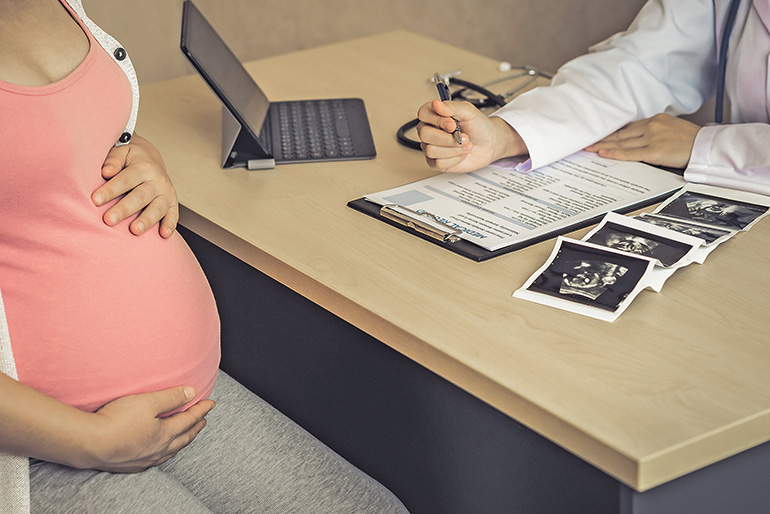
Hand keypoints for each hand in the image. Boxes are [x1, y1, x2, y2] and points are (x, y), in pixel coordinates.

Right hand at [87, 386, 214, 472]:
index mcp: (165, 434)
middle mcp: (158, 450)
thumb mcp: (148, 401)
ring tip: (186, 435)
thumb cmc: (116, 421)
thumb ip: (171, 397)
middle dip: (195, 427)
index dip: (201, 410)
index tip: (210, 403)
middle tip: (202, 420)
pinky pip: (155, 460)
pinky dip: (165, 452)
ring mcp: (144, 460)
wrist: (89, 443)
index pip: (189, 419)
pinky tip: (159, 452)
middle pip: (183, 437)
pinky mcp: (130, 466)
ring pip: (171, 450)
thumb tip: (192, 393)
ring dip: (181, 440)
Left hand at [92, 134, 178, 237]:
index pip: (125, 179)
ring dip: (146, 220)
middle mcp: (157, 180)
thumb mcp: (122, 151)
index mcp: (144, 167)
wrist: (152, 159)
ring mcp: (166, 193)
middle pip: (140, 196)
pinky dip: (170, 225)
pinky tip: (164, 235)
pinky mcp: (172, 204)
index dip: (110, 190)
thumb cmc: (131, 159)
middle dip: (124, 209)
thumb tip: (106, 172)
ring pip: (157, 208)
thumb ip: (113, 159)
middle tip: (109, 220)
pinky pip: (173, 216)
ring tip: (134, 231)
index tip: (95, 200)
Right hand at [416, 99, 526, 172]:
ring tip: (465, 145)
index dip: (437, 120)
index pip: (423, 114)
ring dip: (453, 149)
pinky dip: (454, 159)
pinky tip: (460, 154)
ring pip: (431, 150)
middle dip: (447, 138)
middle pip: (425, 135)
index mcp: (435, 115)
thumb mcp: (469, 111)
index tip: (453, 124)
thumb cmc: (478, 126)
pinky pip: (438, 163)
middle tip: (463, 137)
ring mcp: (431, 146)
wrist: (489, 144)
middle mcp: (430, 130)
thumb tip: (436, 104)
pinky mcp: (436, 162)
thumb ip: (452, 107)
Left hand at [585, 113, 700, 168]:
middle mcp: (651, 126)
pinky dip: (614, 154)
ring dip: (604, 146)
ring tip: (590, 148)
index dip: (613, 132)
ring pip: (622, 143)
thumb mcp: (672, 128)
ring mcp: (651, 138)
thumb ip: (655, 131)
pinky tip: (603, 154)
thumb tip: (640, 139)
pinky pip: (629, 153)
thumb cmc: (692, 140)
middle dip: (603, 138)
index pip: (629, 127)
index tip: (602, 135)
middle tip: (588, 141)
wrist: (706, 145)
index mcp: (656, 119)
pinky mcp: (654, 151)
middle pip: (621, 134)